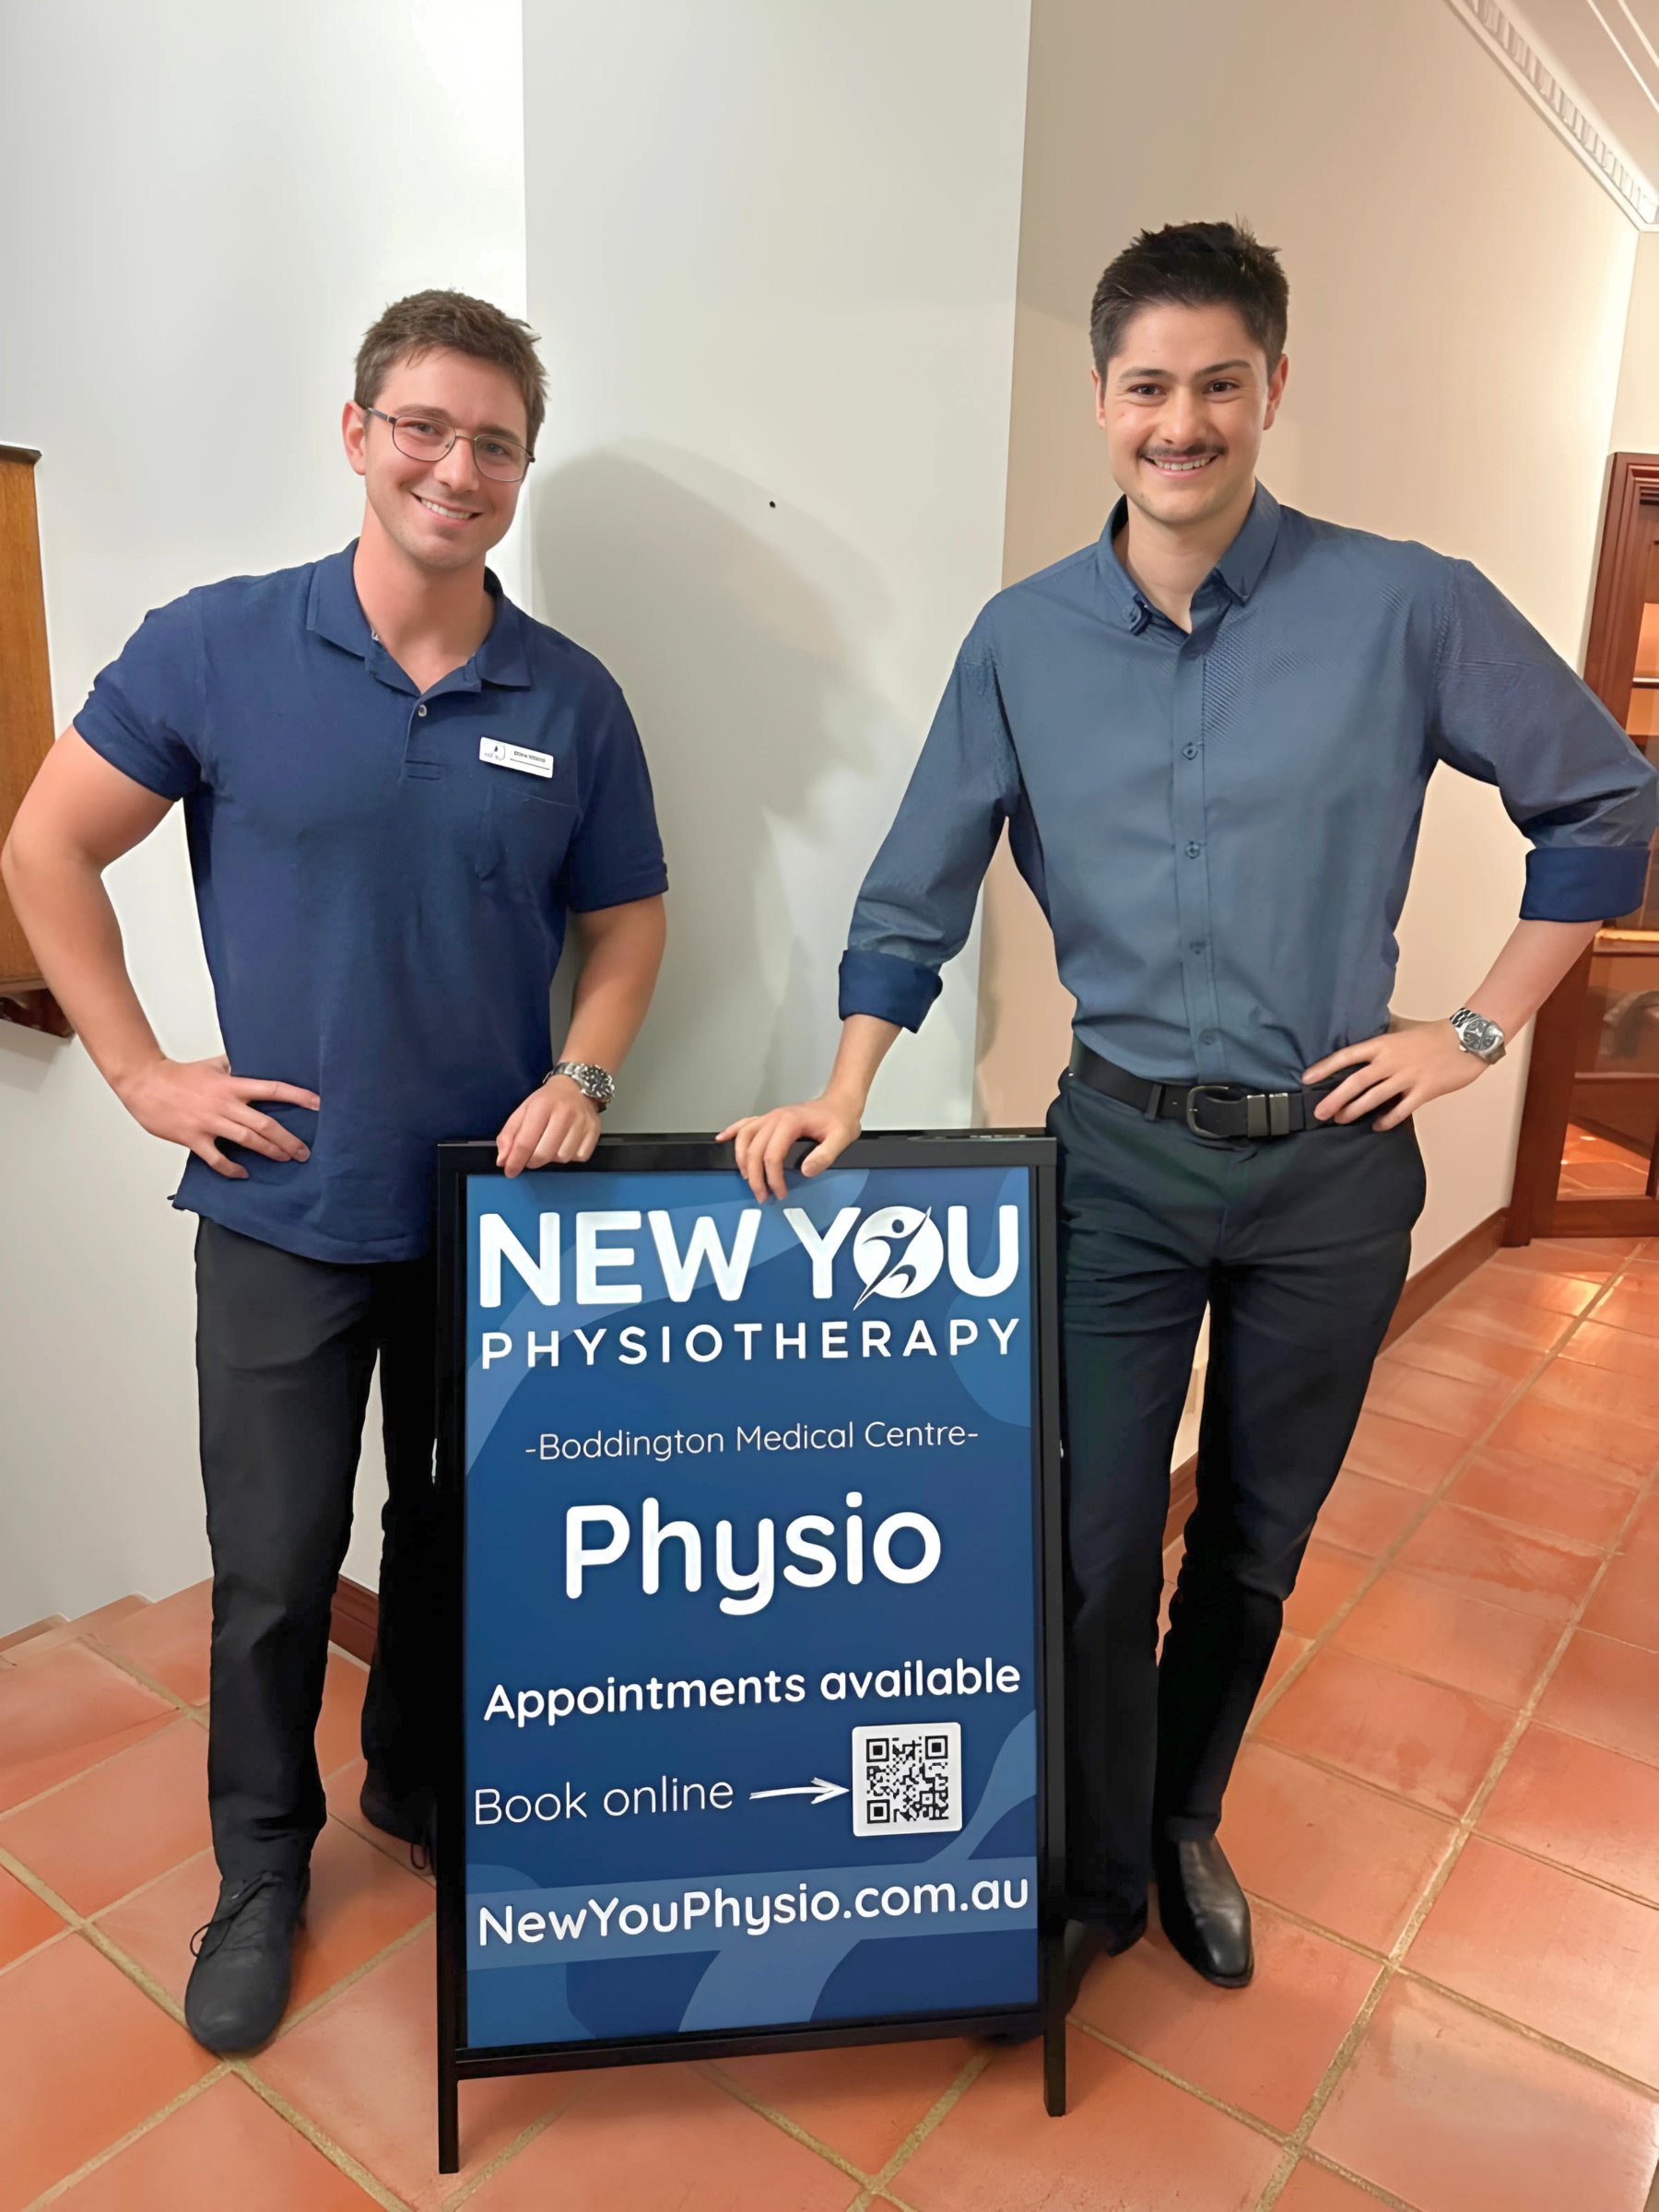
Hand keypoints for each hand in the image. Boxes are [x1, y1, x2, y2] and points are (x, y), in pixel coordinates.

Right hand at [115, 1054, 318, 1178]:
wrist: (145, 1083)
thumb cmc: (178, 1075)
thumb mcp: (214, 1064)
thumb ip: (236, 1067)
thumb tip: (256, 1065)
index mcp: (232, 1085)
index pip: (273, 1089)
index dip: (298, 1097)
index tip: (319, 1105)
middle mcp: (225, 1104)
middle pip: (265, 1124)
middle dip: (289, 1140)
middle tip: (304, 1151)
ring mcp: (209, 1122)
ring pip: (248, 1141)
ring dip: (270, 1152)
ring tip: (286, 1159)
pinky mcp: (194, 1138)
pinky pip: (217, 1159)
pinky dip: (232, 1169)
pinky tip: (243, 1173)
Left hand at [495, 1076, 600, 1176]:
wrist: (577, 1086)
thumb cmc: (547, 1100)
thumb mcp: (523, 1111)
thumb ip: (509, 1135)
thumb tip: (503, 1161)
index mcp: (542, 1106)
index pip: (525, 1142)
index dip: (515, 1161)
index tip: (509, 1171)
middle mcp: (564, 1114)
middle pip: (543, 1155)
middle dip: (531, 1162)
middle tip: (530, 1157)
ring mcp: (582, 1123)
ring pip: (562, 1158)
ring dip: (552, 1158)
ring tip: (550, 1145)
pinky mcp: (595, 1131)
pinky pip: (579, 1157)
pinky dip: (570, 1156)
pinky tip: (566, 1144)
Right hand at [717, 1095, 862, 1200]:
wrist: (839, 1103)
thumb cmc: (840, 1120)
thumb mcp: (841, 1139)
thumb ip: (825, 1156)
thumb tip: (805, 1171)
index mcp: (790, 1122)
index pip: (772, 1155)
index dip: (773, 1178)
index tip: (781, 1192)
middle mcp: (775, 1118)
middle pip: (754, 1150)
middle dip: (755, 1176)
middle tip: (762, 1195)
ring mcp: (770, 1117)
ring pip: (744, 1138)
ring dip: (742, 1160)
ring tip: (747, 1179)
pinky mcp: (769, 1119)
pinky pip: (745, 1124)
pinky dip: (732, 1132)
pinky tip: (722, 1139)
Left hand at [1303, 1019, 1487, 1127]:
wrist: (1467, 1038)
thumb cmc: (1432, 1034)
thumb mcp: (1400, 1028)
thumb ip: (1380, 1033)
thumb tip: (1359, 1030)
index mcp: (1382, 1044)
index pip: (1346, 1056)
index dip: (1324, 1068)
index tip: (1306, 1079)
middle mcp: (1391, 1061)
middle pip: (1355, 1082)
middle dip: (1334, 1099)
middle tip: (1319, 1113)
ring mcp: (1407, 1077)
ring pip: (1374, 1098)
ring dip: (1355, 1111)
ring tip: (1340, 1120)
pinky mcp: (1424, 1091)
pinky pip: (1401, 1110)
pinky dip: (1387, 1120)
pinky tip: (1377, 1126)